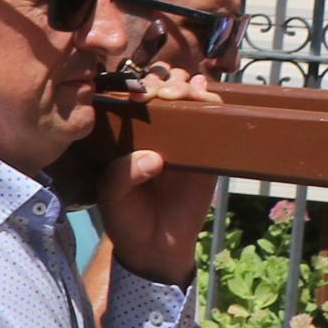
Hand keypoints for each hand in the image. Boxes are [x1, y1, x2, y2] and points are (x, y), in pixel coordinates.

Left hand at [94, 65, 223, 285]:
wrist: (155, 245)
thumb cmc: (127, 216)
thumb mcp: (113, 196)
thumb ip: (123, 175)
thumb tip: (154, 158)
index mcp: (127, 136)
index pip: (131, 98)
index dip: (135, 87)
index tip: (137, 94)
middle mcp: (155, 131)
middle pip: (162, 90)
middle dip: (163, 82)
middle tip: (161, 94)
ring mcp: (184, 139)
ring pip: (188, 98)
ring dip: (185, 87)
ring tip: (181, 94)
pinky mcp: (209, 153)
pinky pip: (214, 122)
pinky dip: (212, 103)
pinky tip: (206, 95)